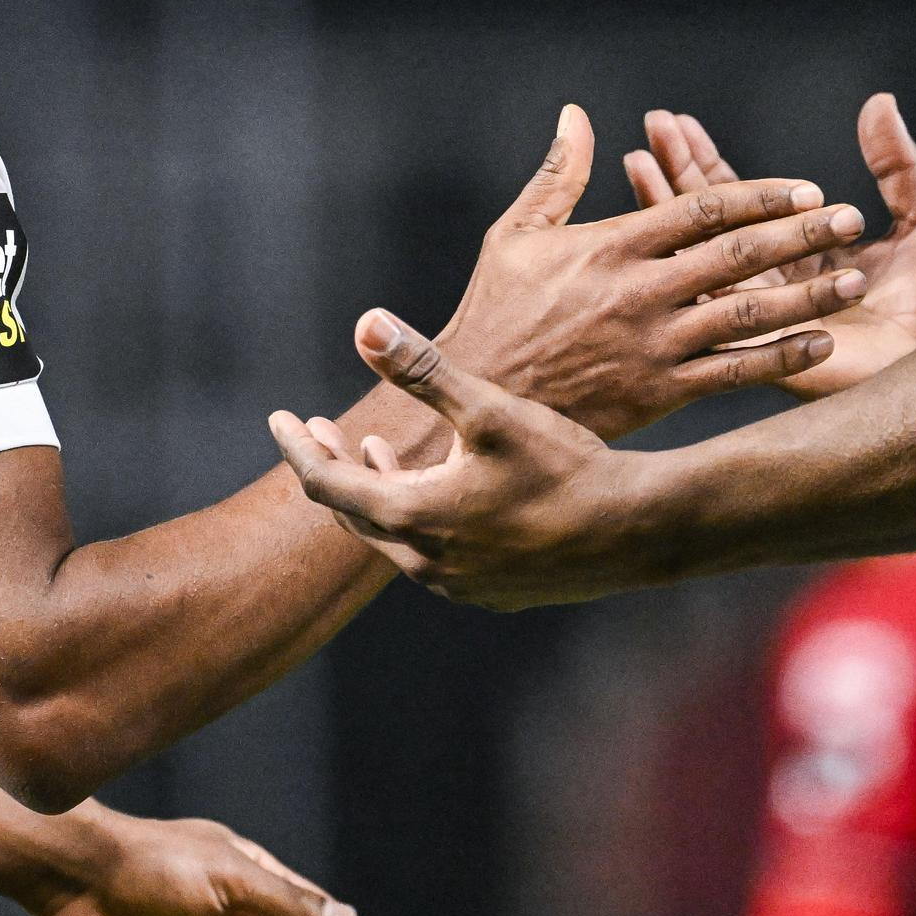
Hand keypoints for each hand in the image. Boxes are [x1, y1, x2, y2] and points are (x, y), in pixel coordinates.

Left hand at [272, 310, 656, 609]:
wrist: (637, 531)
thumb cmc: (564, 466)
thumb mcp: (489, 409)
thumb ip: (423, 370)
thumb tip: (364, 323)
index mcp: (412, 518)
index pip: (326, 483)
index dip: (297, 446)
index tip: (278, 417)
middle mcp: (426, 563)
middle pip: (355, 514)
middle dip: (333, 466)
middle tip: (317, 430)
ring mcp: (461, 585)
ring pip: (398, 536)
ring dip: (381, 489)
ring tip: (376, 451)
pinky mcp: (494, 591)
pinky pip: (438, 555)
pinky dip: (422, 517)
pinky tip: (442, 492)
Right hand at [437, 105, 871, 438]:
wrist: (477, 399)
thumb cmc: (493, 312)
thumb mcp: (514, 235)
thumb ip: (556, 175)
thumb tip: (577, 114)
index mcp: (610, 245)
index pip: (703, 209)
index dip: (762, 196)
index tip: (808, 190)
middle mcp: (641, 291)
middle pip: (739, 255)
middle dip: (802, 236)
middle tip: (851, 220)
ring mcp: (654, 344)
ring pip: (747, 314)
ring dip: (808, 296)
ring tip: (854, 279)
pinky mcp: (659, 392)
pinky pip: (733, 373)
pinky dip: (780, 358)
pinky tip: (819, 342)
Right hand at [622, 94, 915, 397]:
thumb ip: (897, 164)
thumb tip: (879, 103)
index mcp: (801, 255)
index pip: (739, 201)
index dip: (706, 160)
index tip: (676, 126)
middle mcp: (771, 284)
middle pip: (708, 220)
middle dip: (677, 168)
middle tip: (654, 126)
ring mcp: (756, 318)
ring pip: (701, 257)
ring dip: (667, 206)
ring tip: (643, 160)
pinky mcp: (756, 352)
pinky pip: (717, 312)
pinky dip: (692, 266)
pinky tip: (667, 229)